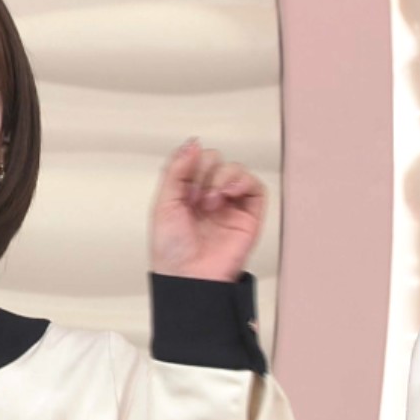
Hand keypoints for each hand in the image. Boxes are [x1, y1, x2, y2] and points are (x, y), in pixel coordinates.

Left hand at [149, 139, 265, 281]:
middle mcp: (208, 196)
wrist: (188, 277)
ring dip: (221, 178)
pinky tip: (228, 194)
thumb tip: (192, 143)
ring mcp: (230, 205)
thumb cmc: (171, 250)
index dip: (189, 165)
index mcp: (186, 193)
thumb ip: (176, 170)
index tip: (182, 187)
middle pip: (215, 159)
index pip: (194, 159)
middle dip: (203, 173)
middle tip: (195, 198)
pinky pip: (255, 187)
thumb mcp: (163, 204)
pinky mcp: (249, 216)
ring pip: (235, 169)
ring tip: (211, 201)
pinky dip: (243, 182)